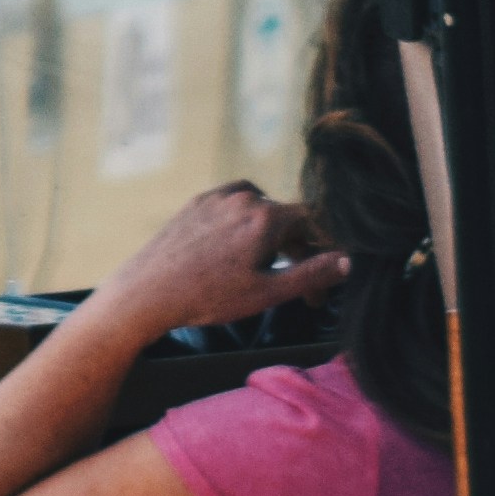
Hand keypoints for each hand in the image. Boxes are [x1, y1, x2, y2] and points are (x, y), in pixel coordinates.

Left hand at [102, 185, 350, 342]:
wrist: (147, 293)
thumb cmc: (207, 297)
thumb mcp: (267, 294)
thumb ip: (311, 274)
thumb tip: (347, 262)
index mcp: (266, 217)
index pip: (313, 222)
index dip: (324, 252)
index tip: (319, 286)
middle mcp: (244, 198)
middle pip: (287, 218)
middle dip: (297, 251)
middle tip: (298, 291)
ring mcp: (217, 198)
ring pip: (260, 210)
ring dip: (271, 236)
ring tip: (266, 269)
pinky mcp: (196, 204)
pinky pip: (233, 205)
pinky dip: (244, 223)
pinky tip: (238, 247)